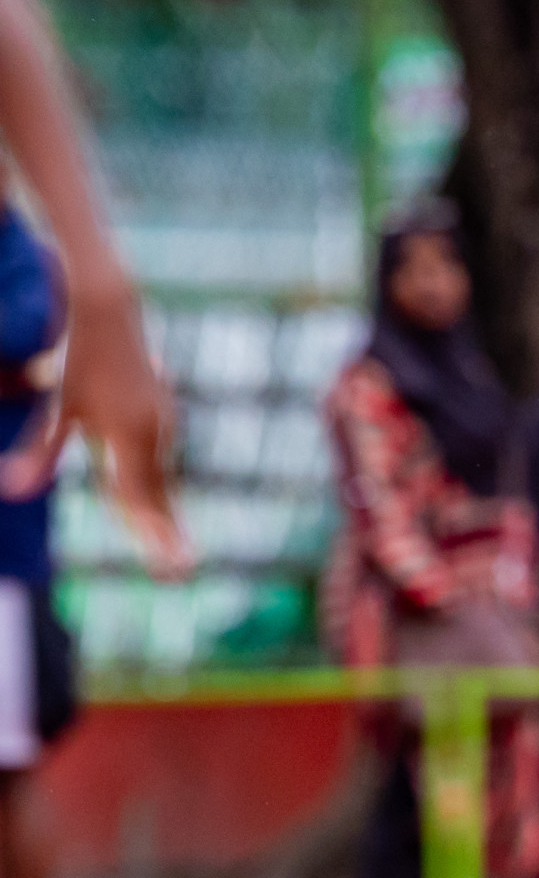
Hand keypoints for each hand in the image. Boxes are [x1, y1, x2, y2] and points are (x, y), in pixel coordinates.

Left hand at [0, 272, 190, 581]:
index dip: (154, 535)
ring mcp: (163, 420)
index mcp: (133, 435)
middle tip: (182, 569)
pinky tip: (159, 495)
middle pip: (157, 492)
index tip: (176, 566)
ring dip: (161, 508)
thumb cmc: (77, 356)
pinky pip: (158, 456)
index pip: (139, 497)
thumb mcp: (57, 404)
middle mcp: (156, 431)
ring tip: (173, 545)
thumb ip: (42, 449)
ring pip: (158, 474)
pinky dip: (156, 481)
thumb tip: (16, 490)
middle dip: (166, 531)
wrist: (110, 309)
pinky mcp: (161, 410)